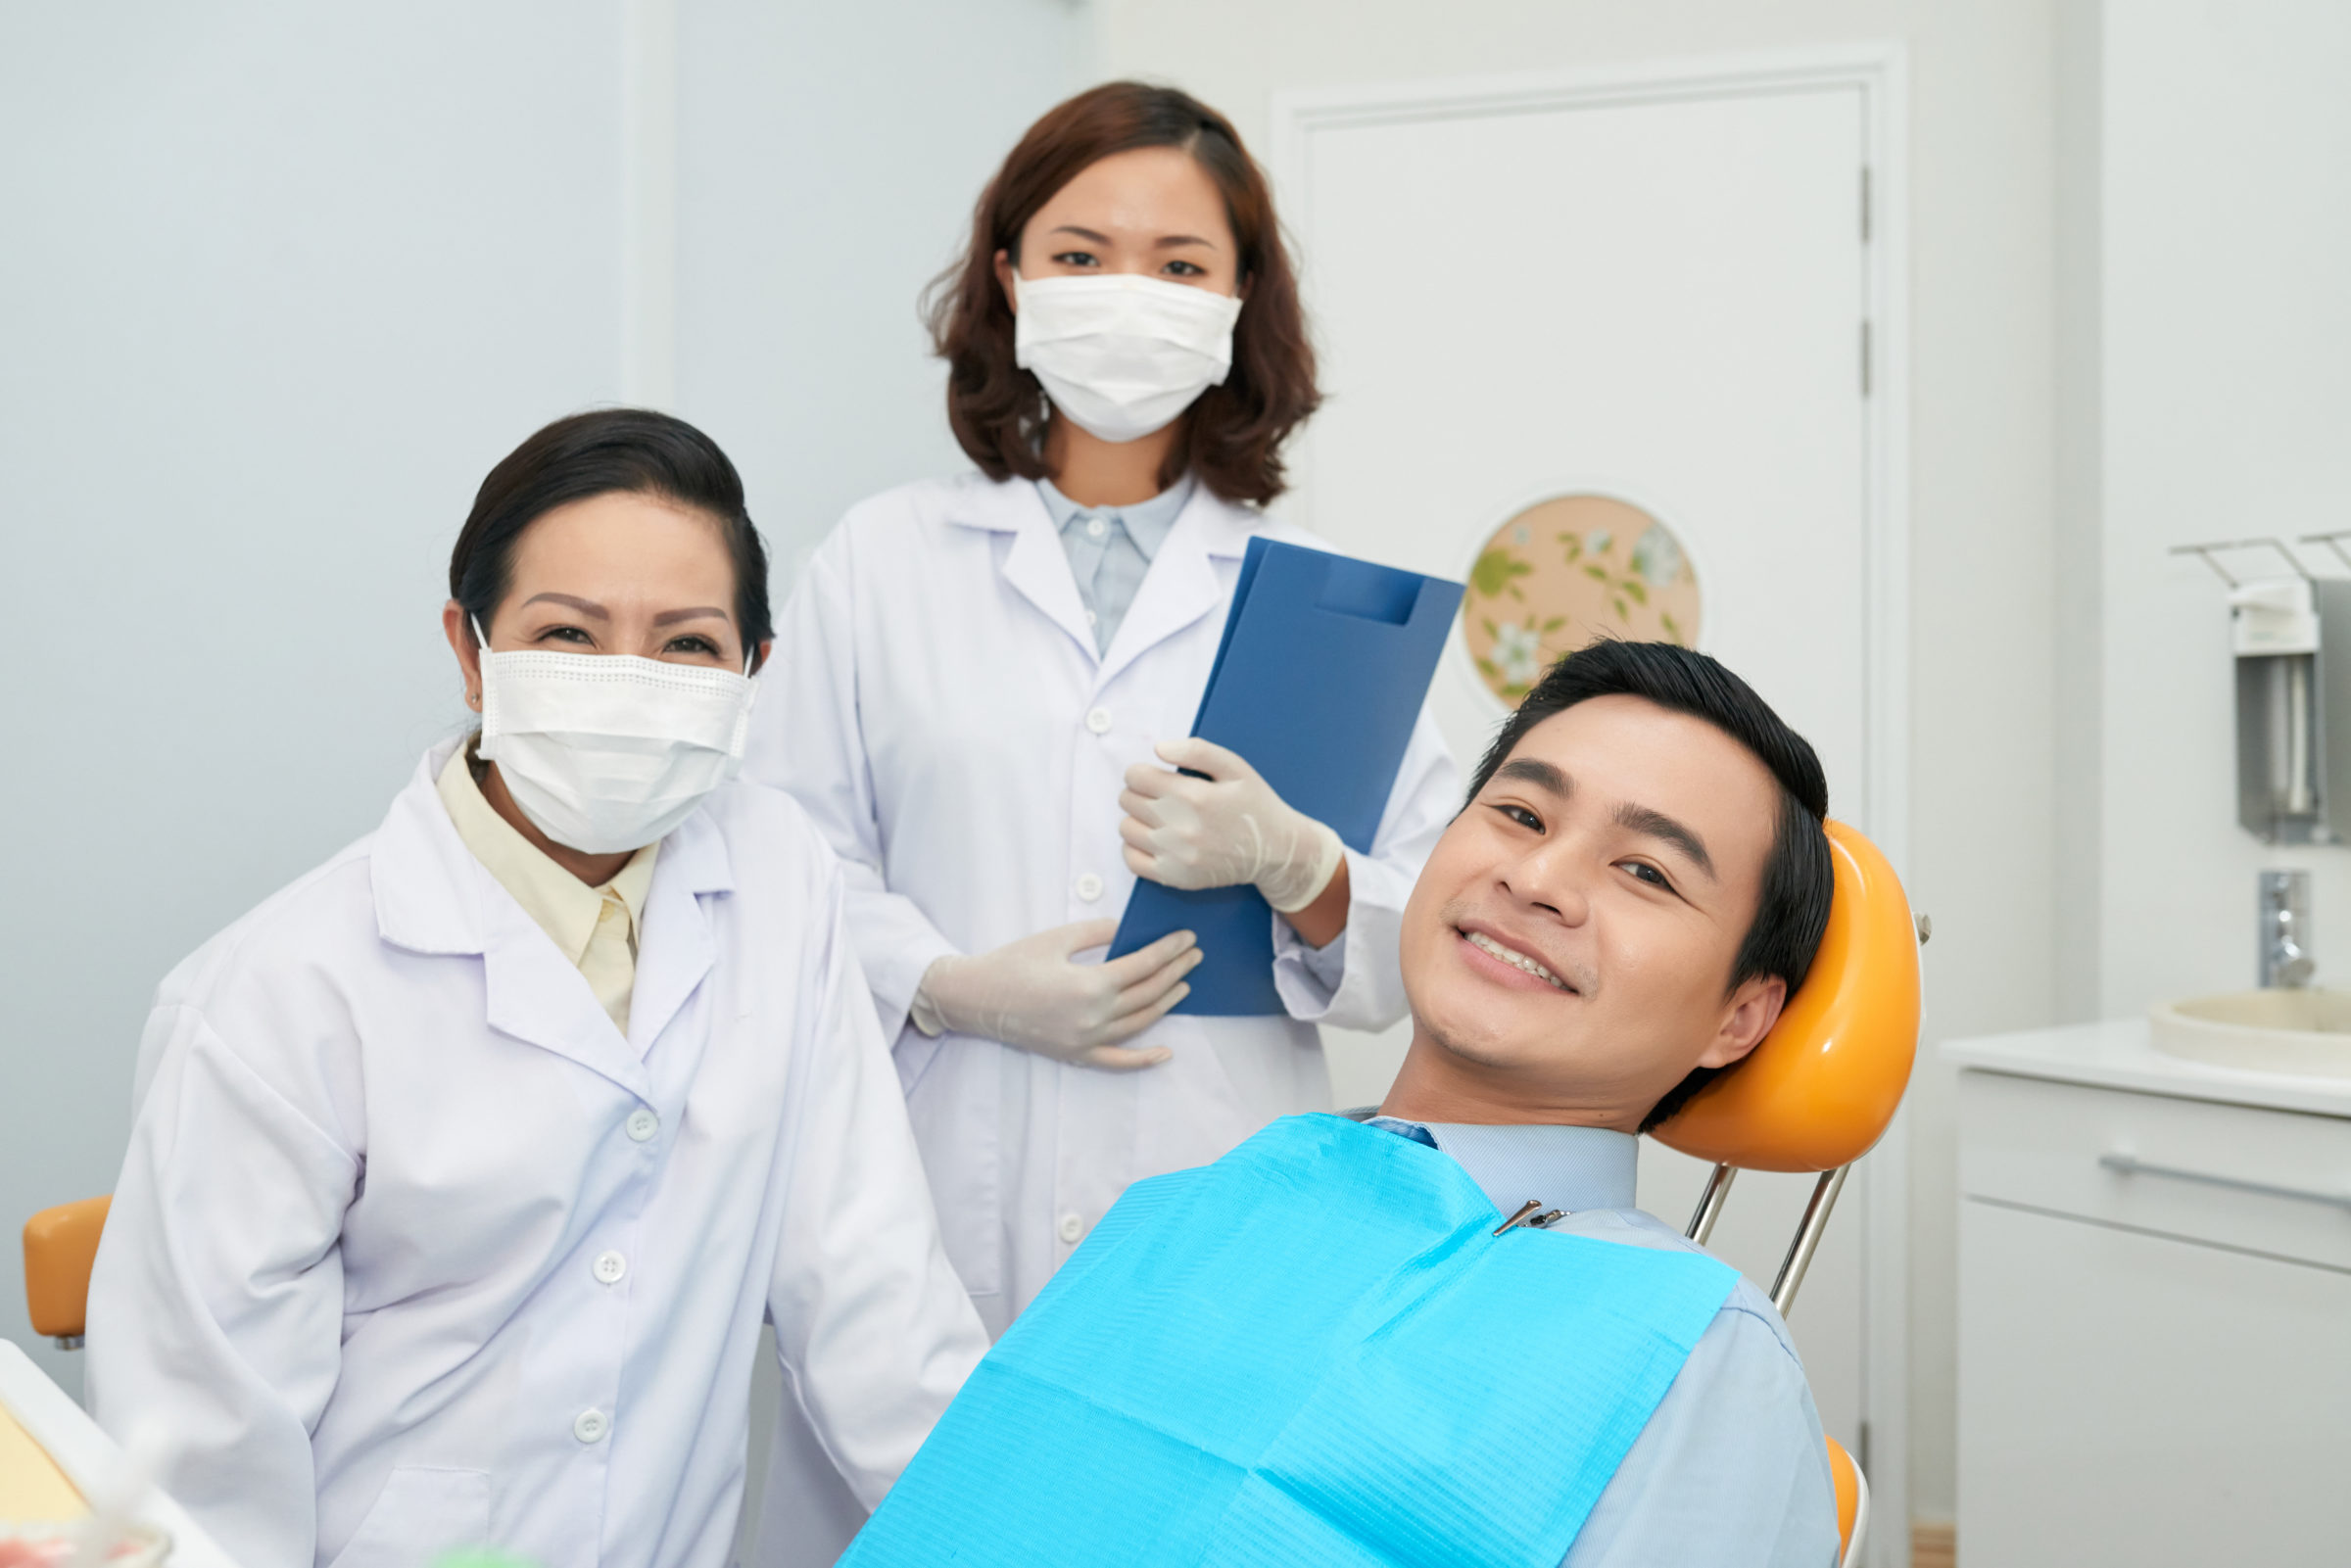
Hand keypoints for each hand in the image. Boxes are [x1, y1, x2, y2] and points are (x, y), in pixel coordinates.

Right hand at [913, 920, 1199, 1070]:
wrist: (976, 999)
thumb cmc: (1013, 964)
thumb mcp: (1057, 938)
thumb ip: (1097, 933)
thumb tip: (1127, 931)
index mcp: (1091, 985)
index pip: (1144, 966)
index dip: (1169, 950)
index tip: (1187, 938)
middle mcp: (1094, 1017)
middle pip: (1148, 993)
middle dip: (1176, 972)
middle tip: (1194, 955)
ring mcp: (1087, 1040)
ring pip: (1140, 1024)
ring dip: (1166, 1004)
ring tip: (1185, 985)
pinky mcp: (1076, 1054)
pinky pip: (1117, 1061)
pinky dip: (1143, 1060)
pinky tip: (1165, 1053)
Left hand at [1119, 739, 1344, 912]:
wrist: (1276, 852)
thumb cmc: (1255, 805)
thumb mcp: (1236, 768)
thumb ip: (1197, 751)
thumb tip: (1158, 748)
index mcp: (1195, 796)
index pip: (1136, 776)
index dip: (1141, 771)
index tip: (1153, 775)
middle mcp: (1181, 828)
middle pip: (1127, 800)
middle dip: (1138, 792)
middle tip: (1159, 795)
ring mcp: (1176, 856)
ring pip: (1126, 828)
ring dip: (1137, 818)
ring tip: (1158, 816)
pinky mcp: (1174, 877)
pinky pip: (1131, 860)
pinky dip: (1135, 847)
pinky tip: (1154, 838)